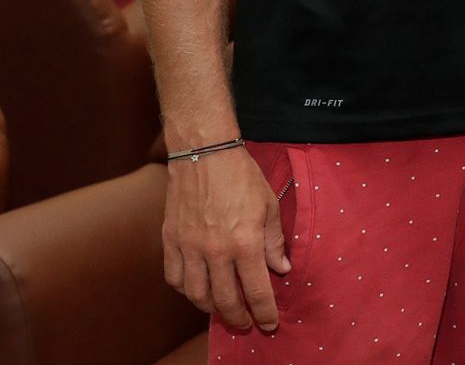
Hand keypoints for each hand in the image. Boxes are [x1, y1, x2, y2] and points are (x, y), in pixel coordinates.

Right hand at [162, 145, 288, 331]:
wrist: (204, 153)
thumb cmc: (241, 176)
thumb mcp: (269, 206)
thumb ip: (274, 242)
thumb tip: (281, 269)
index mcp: (245, 242)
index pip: (256, 291)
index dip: (264, 312)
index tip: (269, 324)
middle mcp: (215, 251)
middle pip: (224, 300)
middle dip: (238, 317)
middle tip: (246, 324)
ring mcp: (189, 248)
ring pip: (196, 295)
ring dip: (211, 308)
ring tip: (223, 309)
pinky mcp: (170, 241)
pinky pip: (175, 278)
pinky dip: (186, 290)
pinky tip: (197, 289)